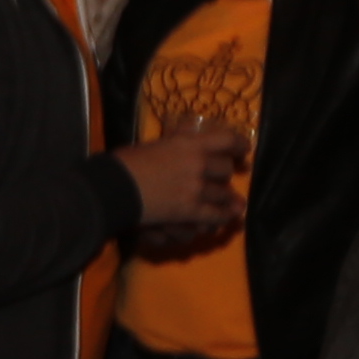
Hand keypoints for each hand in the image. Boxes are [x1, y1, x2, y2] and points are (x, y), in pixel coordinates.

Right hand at [117, 124, 248, 226]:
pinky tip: (229, 219)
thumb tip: (183, 140)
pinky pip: (215, 215)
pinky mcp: (190, 211)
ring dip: (227, 199)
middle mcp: (198, 164)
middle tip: (224, 179)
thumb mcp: (154, 144)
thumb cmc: (126, 163)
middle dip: (225, 175)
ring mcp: (196, 188)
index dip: (239, 145)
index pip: (226, 140)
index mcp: (188, 143)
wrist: (114, 187)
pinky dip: (223, 217)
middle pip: (225, 170)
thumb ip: (174, 143)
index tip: (244, 149)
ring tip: (234, 203)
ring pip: (223, 194)